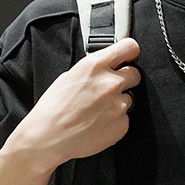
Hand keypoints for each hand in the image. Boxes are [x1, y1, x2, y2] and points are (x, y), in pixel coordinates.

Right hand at [8, 36, 140, 174]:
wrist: (49, 137)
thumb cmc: (53, 109)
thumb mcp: (69, 76)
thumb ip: (93, 70)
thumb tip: (105, 69)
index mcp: (95, 66)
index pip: (128, 47)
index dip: (130, 52)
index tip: (129, 56)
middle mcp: (110, 83)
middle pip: (135, 74)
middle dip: (126, 79)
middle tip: (110, 89)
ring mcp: (118, 105)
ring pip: (129, 99)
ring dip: (118, 103)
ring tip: (97, 111)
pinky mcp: (122, 125)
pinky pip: (125, 119)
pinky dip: (115, 121)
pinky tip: (97, 123)